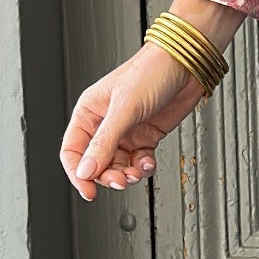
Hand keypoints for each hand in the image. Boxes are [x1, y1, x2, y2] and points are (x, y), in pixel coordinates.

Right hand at [60, 0, 244, 201]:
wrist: (185, 66)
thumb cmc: (151, 74)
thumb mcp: (124, 110)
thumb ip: (104, 143)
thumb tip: (86, 171)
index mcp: (89, 112)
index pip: (73, 151)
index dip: (78, 173)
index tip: (89, 191)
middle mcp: (105, 124)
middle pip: (97, 163)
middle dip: (108, 176)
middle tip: (122, 181)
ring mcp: (126, 132)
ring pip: (119, 166)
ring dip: (128, 174)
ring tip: (138, 172)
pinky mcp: (146, 136)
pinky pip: (139, 162)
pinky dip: (144, 167)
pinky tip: (150, 162)